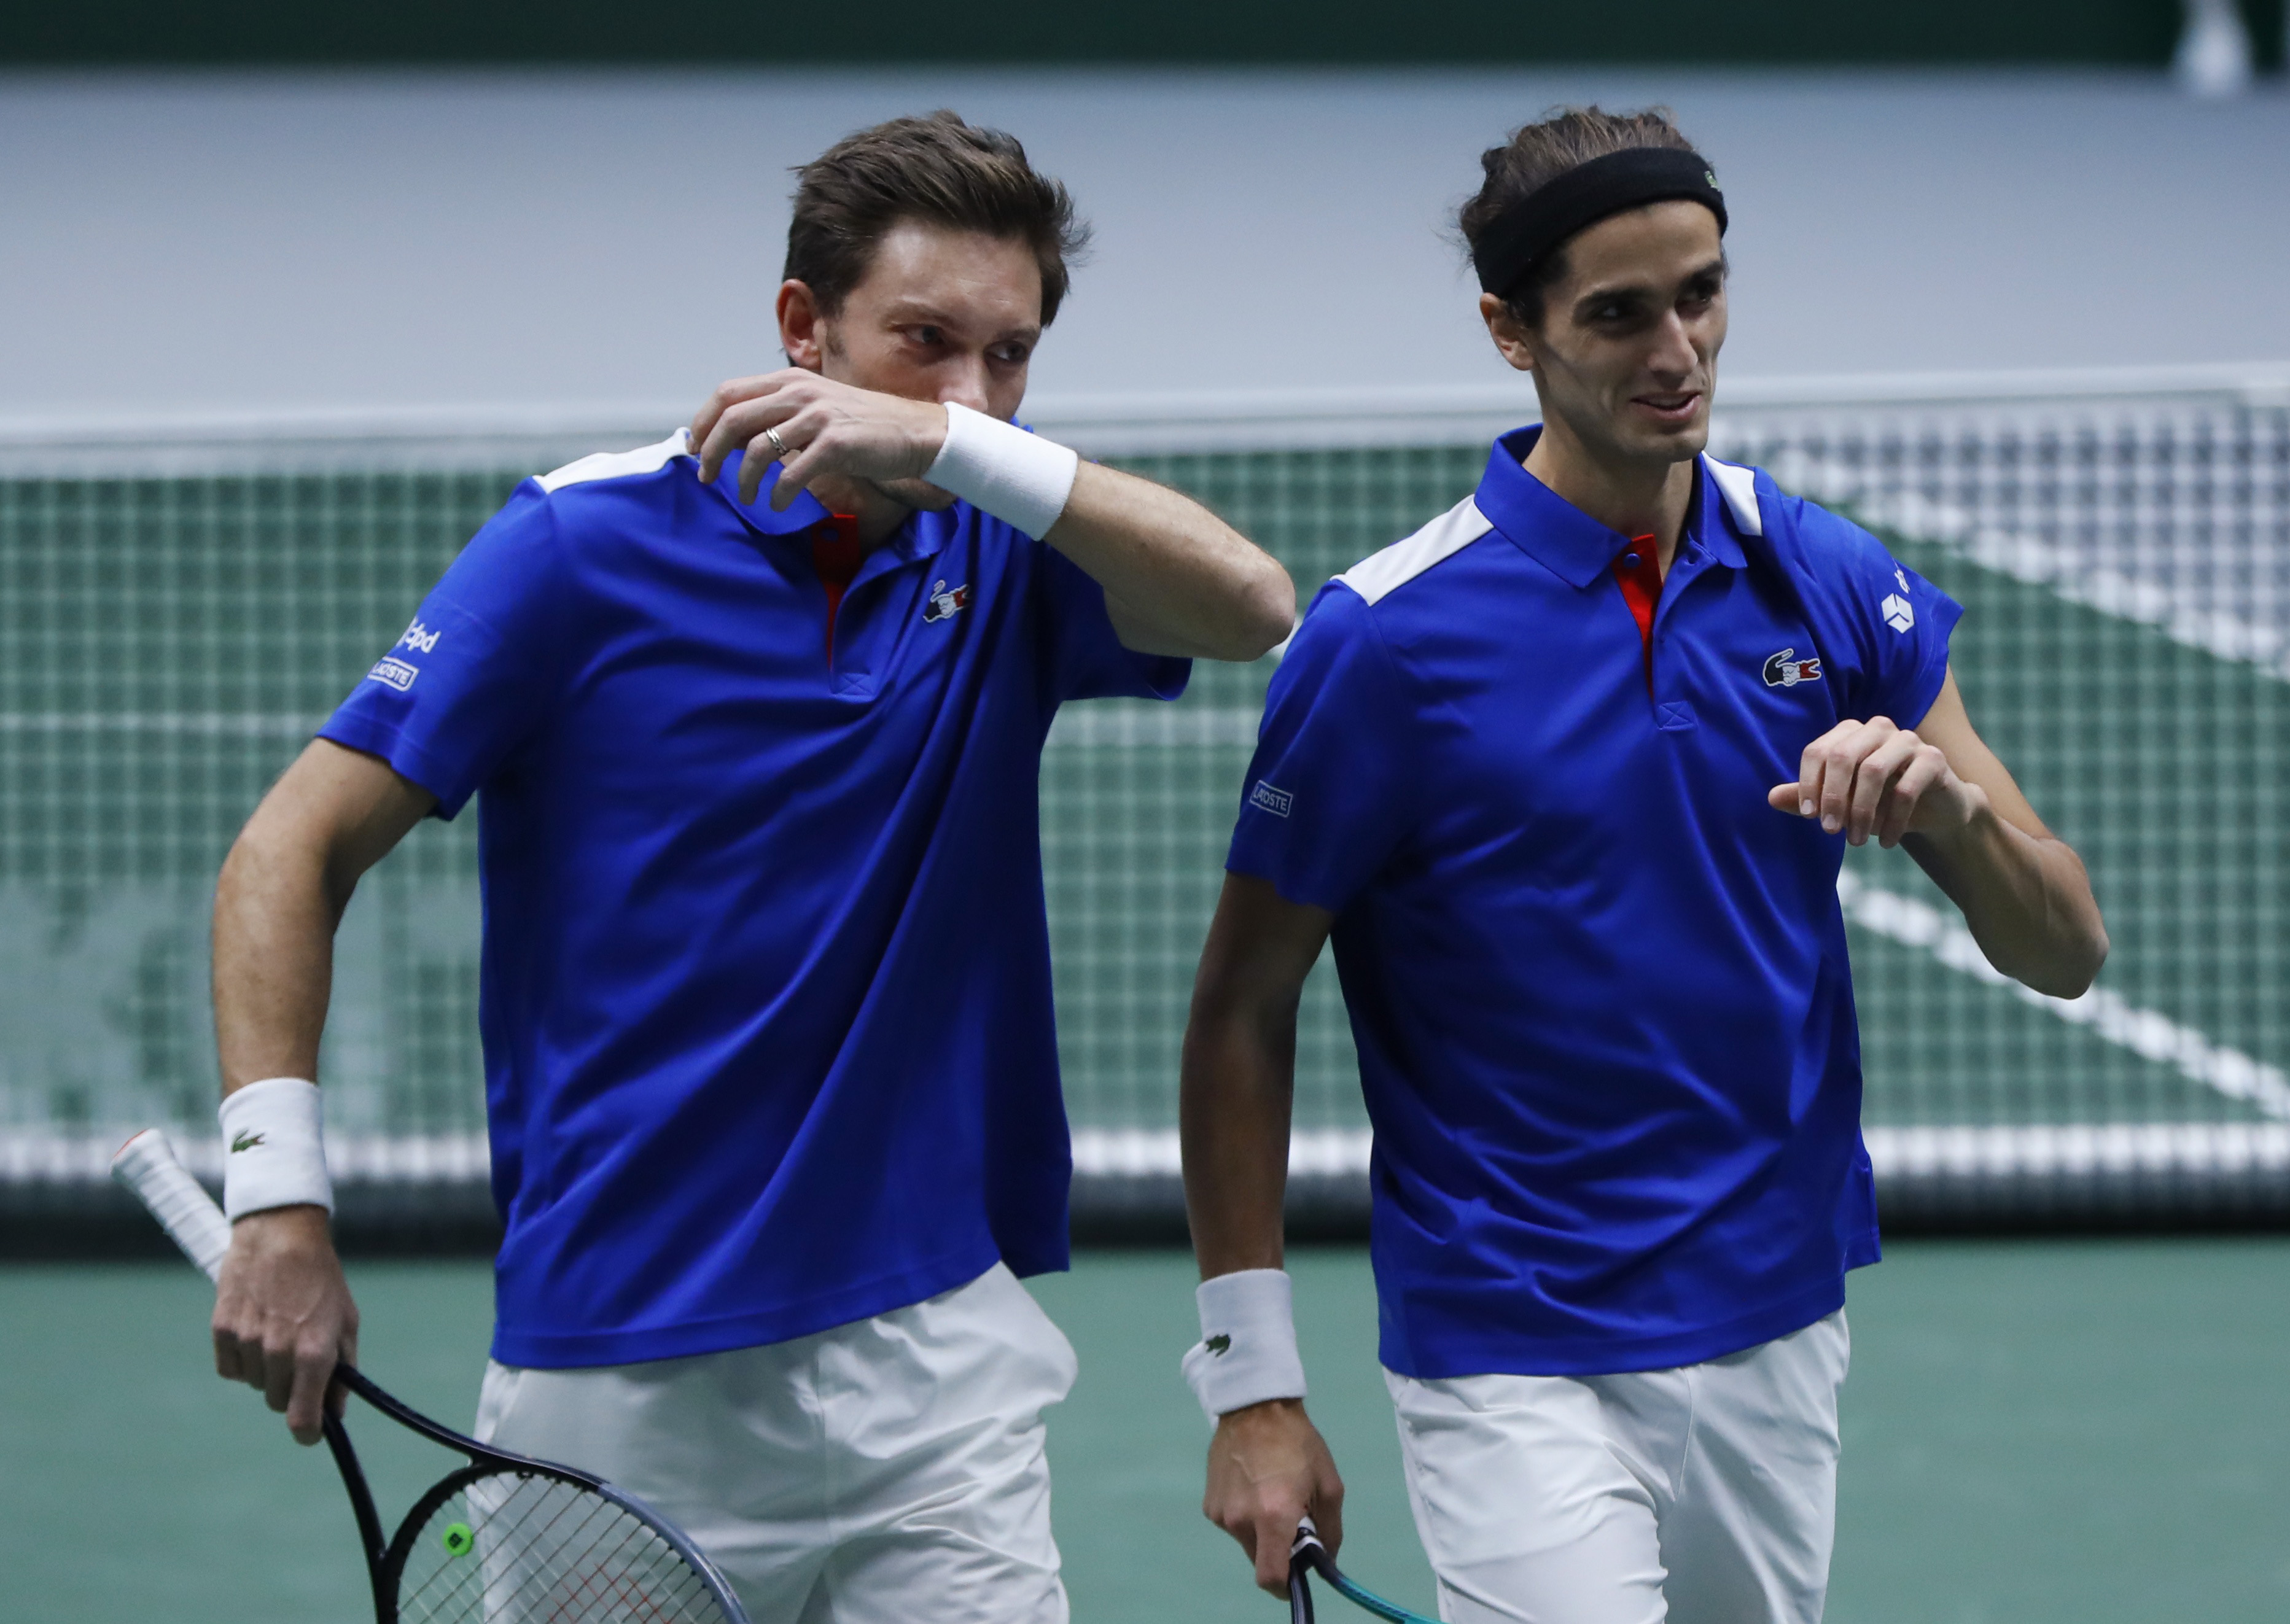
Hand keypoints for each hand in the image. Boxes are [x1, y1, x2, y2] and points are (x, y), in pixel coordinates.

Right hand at [212, 1205, 358, 1445]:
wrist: (281, 1235)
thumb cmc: (321, 1280)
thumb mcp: (347, 1322)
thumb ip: (344, 1371)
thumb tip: (335, 1412)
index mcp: (314, 1352)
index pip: (302, 1417)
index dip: (308, 1432)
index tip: (311, 1433)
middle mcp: (278, 1352)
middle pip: (278, 1402)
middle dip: (291, 1390)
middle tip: (300, 1360)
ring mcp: (247, 1341)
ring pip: (255, 1384)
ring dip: (267, 1370)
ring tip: (279, 1332)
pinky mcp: (221, 1330)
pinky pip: (230, 1368)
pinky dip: (242, 1359)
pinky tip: (255, 1330)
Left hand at [689, 371, 948, 509]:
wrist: (917, 432)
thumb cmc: (866, 424)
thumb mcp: (818, 406)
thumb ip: (782, 413)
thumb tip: (740, 436)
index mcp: (791, 380)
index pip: (728, 393)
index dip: (704, 421)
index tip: (696, 447)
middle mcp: (800, 392)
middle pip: (733, 419)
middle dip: (710, 452)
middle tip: (706, 477)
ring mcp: (818, 417)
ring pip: (757, 449)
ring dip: (743, 480)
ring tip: (748, 498)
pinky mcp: (835, 444)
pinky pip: (791, 474)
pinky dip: (778, 495)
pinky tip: (778, 505)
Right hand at [1204, 1398, 1345, 1594]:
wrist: (1254, 1405)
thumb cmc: (1298, 1442)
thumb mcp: (1329, 1485)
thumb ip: (1330, 1530)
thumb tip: (1325, 1559)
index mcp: (1273, 1517)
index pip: (1271, 1577)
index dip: (1286, 1586)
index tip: (1297, 1576)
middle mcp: (1241, 1520)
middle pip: (1260, 1559)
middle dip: (1278, 1549)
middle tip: (1292, 1518)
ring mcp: (1220, 1513)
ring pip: (1247, 1540)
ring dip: (1261, 1530)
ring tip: (1271, 1492)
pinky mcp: (1208, 1504)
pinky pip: (1232, 1523)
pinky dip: (1245, 1515)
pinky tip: (1252, 1484)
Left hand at [1768, 715, 1986, 847]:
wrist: (1933, 810)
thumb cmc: (1879, 801)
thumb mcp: (1840, 802)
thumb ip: (1807, 797)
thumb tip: (1771, 797)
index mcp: (1850, 732)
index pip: (1818, 751)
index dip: (1808, 783)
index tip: (1808, 816)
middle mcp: (1877, 729)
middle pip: (1843, 756)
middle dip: (1833, 797)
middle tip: (1829, 831)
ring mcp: (1908, 740)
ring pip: (1874, 771)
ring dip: (1861, 812)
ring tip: (1857, 841)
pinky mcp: (1933, 759)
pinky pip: (1906, 789)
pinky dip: (1893, 820)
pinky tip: (1886, 841)